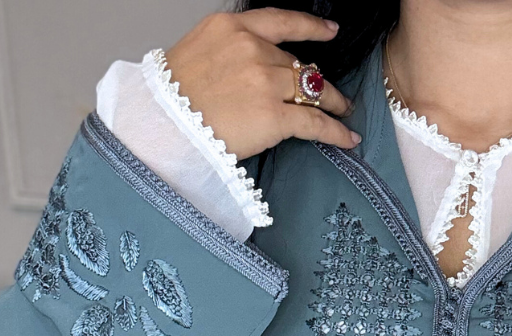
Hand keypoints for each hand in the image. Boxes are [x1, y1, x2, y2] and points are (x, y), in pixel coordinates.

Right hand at [163, 9, 359, 159]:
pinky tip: (348, 137)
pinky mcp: (274, 116)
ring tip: (343, 112)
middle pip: (298, 65)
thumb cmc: (172, 98)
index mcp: (231, 28)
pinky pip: (315, 122)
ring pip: (313, 90)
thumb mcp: (199, 53)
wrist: (163, 125)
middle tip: (334, 95)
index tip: (329, 30)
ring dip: (333, 103)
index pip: (281, 21)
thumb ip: (231, 52)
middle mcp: (252, 49)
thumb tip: (256, 67)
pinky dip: (335, 131)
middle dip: (318, 82)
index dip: (311, 27)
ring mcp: (265, 81)